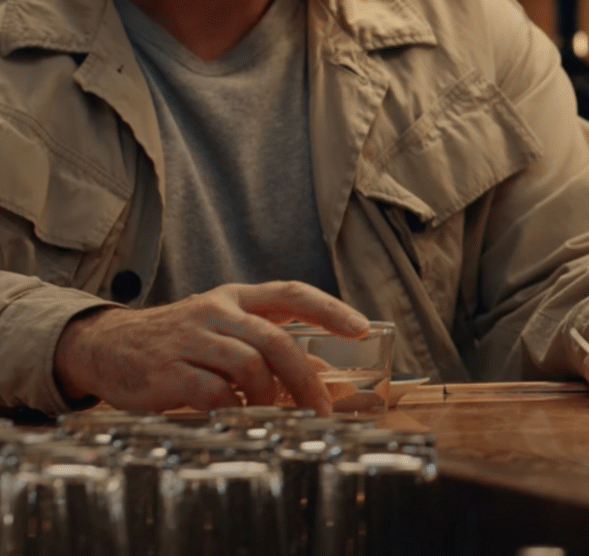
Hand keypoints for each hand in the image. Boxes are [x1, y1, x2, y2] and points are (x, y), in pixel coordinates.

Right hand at [54, 281, 368, 413]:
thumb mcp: (221, 331)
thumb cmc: (176, 342)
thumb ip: (265, 346)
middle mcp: (215, 311)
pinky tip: (236, 418)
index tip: (361, 328)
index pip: (291, 293)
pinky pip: (213, 391)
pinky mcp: (166, 369)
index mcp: (235, 297)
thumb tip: (321, 376)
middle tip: (320, 408)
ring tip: (274, 415)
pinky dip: (233, 408)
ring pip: (249, 364)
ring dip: (270, 396)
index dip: (330, 309)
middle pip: (276, 340)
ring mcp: (190, 338)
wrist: (104, 347)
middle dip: (306, 378)